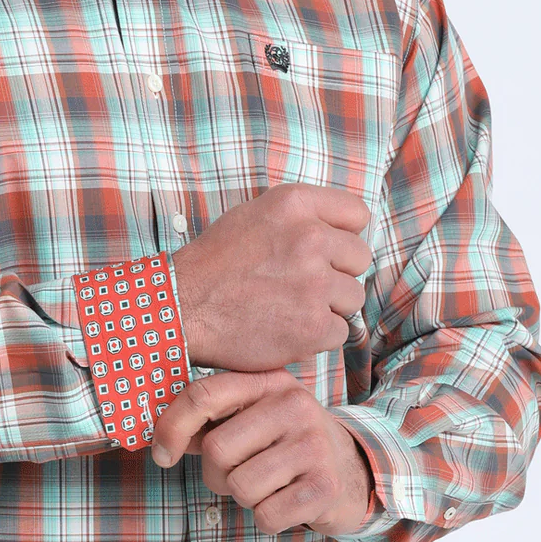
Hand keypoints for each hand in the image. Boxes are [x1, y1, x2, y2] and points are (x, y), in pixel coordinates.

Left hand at [150, 369, 373, 536]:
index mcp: (268, 381)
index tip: (162, 455)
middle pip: (216, 449)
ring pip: (240, 486)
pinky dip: (267, 519)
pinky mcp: (325, 485)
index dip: (171, 428)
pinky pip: (266, 515)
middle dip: (216, 473)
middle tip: (238, 474)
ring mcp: (313, 445)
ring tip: (268, 486)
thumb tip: (161, 441)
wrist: (353, 470)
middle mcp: (294, 405)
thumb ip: (208, 421)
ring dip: (244, 498)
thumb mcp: (251, 418)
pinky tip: (286, 502)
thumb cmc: (284, 444)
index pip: (203, 395)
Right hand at [171, 182, 372, 371]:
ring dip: (328, 307)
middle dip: (336, 274)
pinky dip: (317, 337)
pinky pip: (340, 332)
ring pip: (353, 297)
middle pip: (359, 258)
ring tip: (291, 308)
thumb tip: (340, 231)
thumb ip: (300, 217)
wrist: (181, 308)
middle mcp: (309, 238)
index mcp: (294, 204)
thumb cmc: (213, 265)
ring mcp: (313, 284)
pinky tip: (288, 330)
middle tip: (301, 285)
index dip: (342, 236)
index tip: (326, 251)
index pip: (357, 215)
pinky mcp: (313, 326)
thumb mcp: (253, 215)